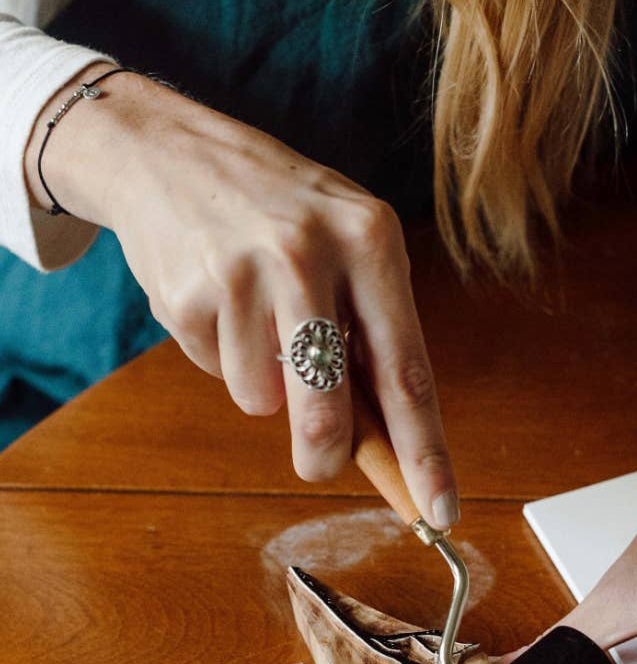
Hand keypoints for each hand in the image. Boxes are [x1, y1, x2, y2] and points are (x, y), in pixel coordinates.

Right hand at [24, 67, 458, 527]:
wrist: (167, 151)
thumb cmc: (279, 213)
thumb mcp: (345, 245)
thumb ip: (370, 332)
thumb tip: (390, 442)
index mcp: (370, 240)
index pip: (407, 371)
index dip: (425, 452)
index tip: (441, 512)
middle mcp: (311, 253)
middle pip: (327, 407)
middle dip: (323, 453)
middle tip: (319, 462)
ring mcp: (244, 272)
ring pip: (262, 399)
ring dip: (260, 383)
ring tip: (253, 317)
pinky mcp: (189, 293)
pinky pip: (215, 372)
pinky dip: (219, 355)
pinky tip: (217, 302)